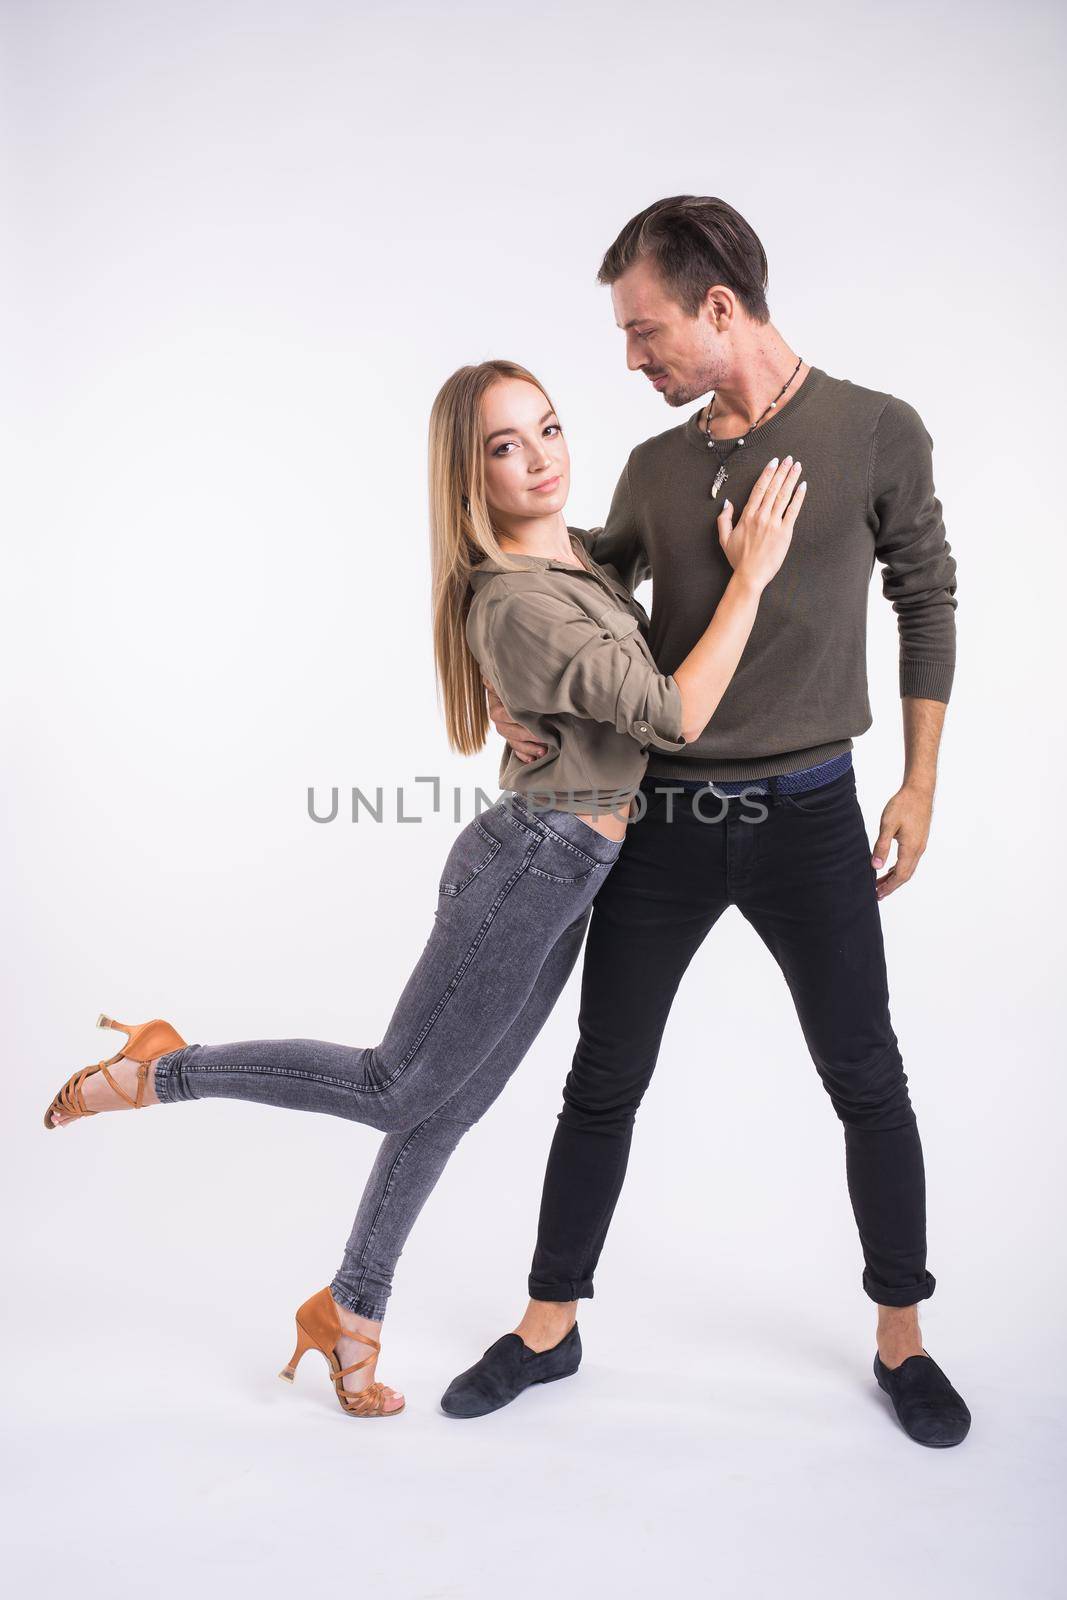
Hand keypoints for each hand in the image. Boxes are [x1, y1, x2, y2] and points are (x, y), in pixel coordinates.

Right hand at [483, 675, 546, 762]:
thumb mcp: (510, 678)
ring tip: (543, 751)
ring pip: (513, 741)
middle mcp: (498, 717)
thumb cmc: (519, 680)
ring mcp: (506, 728)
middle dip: (526, 737)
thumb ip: (498, 680)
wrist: (525, 686)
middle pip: (507, 731)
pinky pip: (515, 749)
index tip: (532, 722)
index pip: (503, 714)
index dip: (516, 720)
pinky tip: (532, 760)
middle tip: (543, 738)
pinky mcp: (513, 736)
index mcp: (496, 703)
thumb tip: (487, 679)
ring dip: (527, 749)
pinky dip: (523, 755)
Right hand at [717, 455, 806, 589]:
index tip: (774, 463)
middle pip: (773, 488)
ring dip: (791, 479)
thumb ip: (724, 519)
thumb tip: (727, 503)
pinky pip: (792, 511)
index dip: (767, 474)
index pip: (759, 489)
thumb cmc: (738, 558)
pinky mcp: (784, 533)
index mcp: (747, 516)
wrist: (750, 575)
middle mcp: (761, 516)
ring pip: (783, 496)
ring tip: (797, 467)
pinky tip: (803, 486)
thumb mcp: (724, 538)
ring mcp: (773, 523)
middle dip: (782, 472)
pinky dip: (798, 497)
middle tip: (789, 459)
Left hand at [871, 783, 933, 898]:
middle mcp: (918, 849)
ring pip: (908, 868)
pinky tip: (891, 868)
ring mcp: (920, 845)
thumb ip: (881, 846)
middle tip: (877, 894)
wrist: (919, 790)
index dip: (889, 887)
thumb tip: (875, 866)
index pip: (900, 876)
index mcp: (911, 848)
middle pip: (905, 875)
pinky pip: (910, 860)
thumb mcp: (888, 824)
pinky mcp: (919, 840)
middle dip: (891, 886)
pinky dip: (899, 868)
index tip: (878, 895)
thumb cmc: (903, 805)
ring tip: (881, 884)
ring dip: (895, 878)